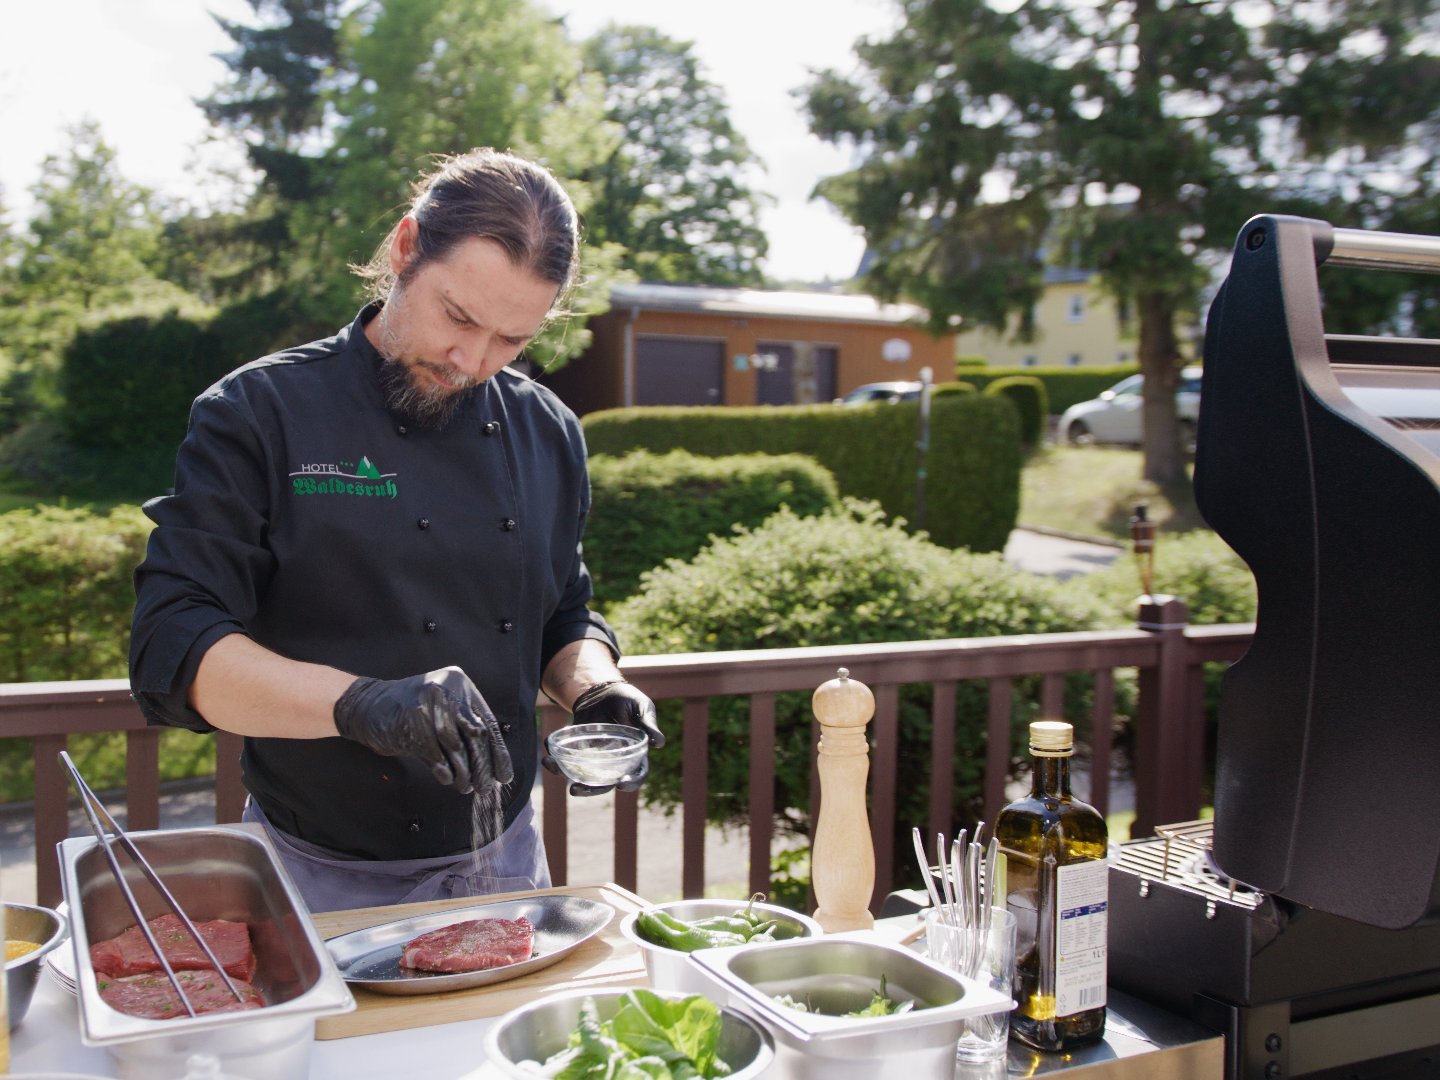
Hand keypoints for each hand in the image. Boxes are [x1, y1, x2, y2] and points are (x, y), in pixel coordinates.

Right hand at [333, 667, 512, 794]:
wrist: (368, 705)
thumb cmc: (411, 714)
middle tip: (486, 788)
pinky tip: (446, 779)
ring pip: (456, 746)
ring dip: (464, 772)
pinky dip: (443, 770)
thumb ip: (464, 731)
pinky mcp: (412, 720)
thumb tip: (492, 766)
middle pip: (476, 734)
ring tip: (466, 787)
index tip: (504, 776)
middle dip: (483, 766)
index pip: (488, 722)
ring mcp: (429, 703)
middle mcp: (447, 689)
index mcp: (460, 684)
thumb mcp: (443, 712)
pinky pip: (434, 753)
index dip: (498, 753)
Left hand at [544, 680, 661, 796]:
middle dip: (590, 790)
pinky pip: (567, 760)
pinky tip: (547, 752)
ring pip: (582, 775)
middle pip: (605, 783)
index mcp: (635, 755)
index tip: (621, 785)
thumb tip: (659, 743)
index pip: (637, 775)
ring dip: (565, 775)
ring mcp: (594, 758)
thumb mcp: (642, 707)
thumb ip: (648, 724)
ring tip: (550, 765)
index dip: (632, 783)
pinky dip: (556, 759)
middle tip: (574, 789)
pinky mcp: (578, 750)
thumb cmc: (628, 699)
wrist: (603, 690)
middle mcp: (614, 762)